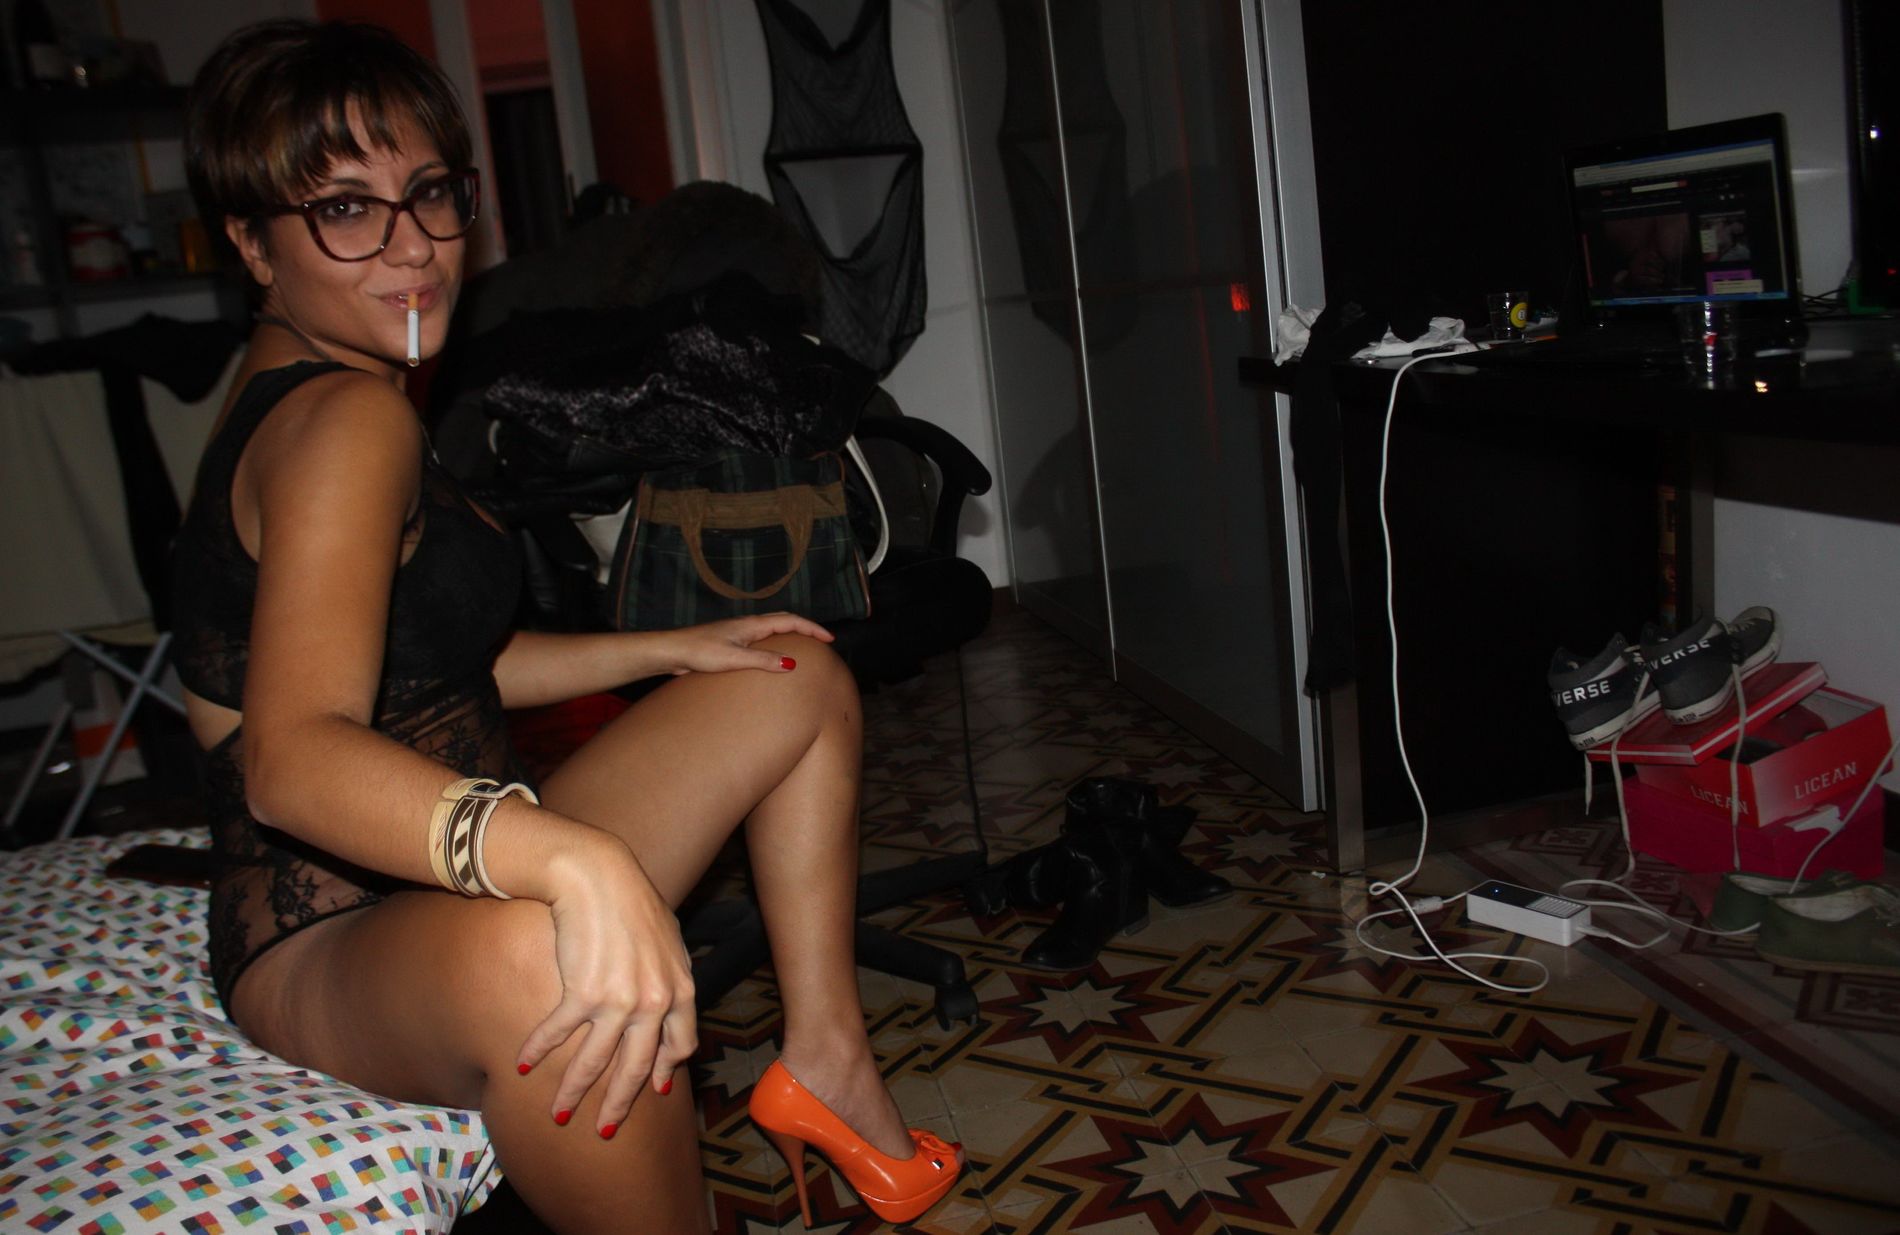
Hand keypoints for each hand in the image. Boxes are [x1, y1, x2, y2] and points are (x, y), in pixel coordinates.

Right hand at [514, 842, 697, 1133]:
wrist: (597, 875)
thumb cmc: (630, 901)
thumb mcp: (666, 940)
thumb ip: (670, 976)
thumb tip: (668, 1003)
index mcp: (681, 989)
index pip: (680, 1045)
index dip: (665, 1071)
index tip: (655, 1089)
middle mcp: (655, 1002)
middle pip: (638, 1068)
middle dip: (618, 1104)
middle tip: (603, 1130)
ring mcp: (620, 1001)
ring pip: (595, 1063)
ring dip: (573, 1093)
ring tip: (557, 1114)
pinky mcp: (584, 993)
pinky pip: (559, 1036)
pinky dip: (538, 1052)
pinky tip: (523, 1065)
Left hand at [661, 612, 833, 675]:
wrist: (673, 651)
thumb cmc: (700, 652)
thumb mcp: (734, 659)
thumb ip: (763, 661)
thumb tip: (792, 664)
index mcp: (752, 625)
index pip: (790, 621)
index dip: (812, 629)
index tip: (829, 638)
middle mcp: (748, 625)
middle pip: (784, 620)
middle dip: (805, 628)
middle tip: (822, 640)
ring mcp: (739, 633)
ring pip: (772, 628)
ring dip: (790, 633)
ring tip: (804, 646)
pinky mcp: (730, 642)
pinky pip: (761, 639)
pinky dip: (776, 642)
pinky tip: (772, 656)